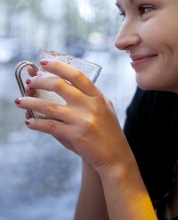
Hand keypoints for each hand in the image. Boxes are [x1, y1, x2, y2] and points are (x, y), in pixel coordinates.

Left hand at [15, 60, 130, 174]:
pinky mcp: (75, 135)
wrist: (115, 156)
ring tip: (19, 100)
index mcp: (97, 96)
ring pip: (49, 106)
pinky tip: (29, 122)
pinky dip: (36, 123)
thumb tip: (63, 84)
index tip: (43, 63)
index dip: (58, 66)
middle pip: (59, 85)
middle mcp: (90, 105)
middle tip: (29, 82)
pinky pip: (50, 125)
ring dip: (30, 102)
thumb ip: (89, 96)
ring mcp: (83, 120)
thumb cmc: (107, 131)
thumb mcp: (104, 108)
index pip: (76, 75)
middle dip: (39, 81)